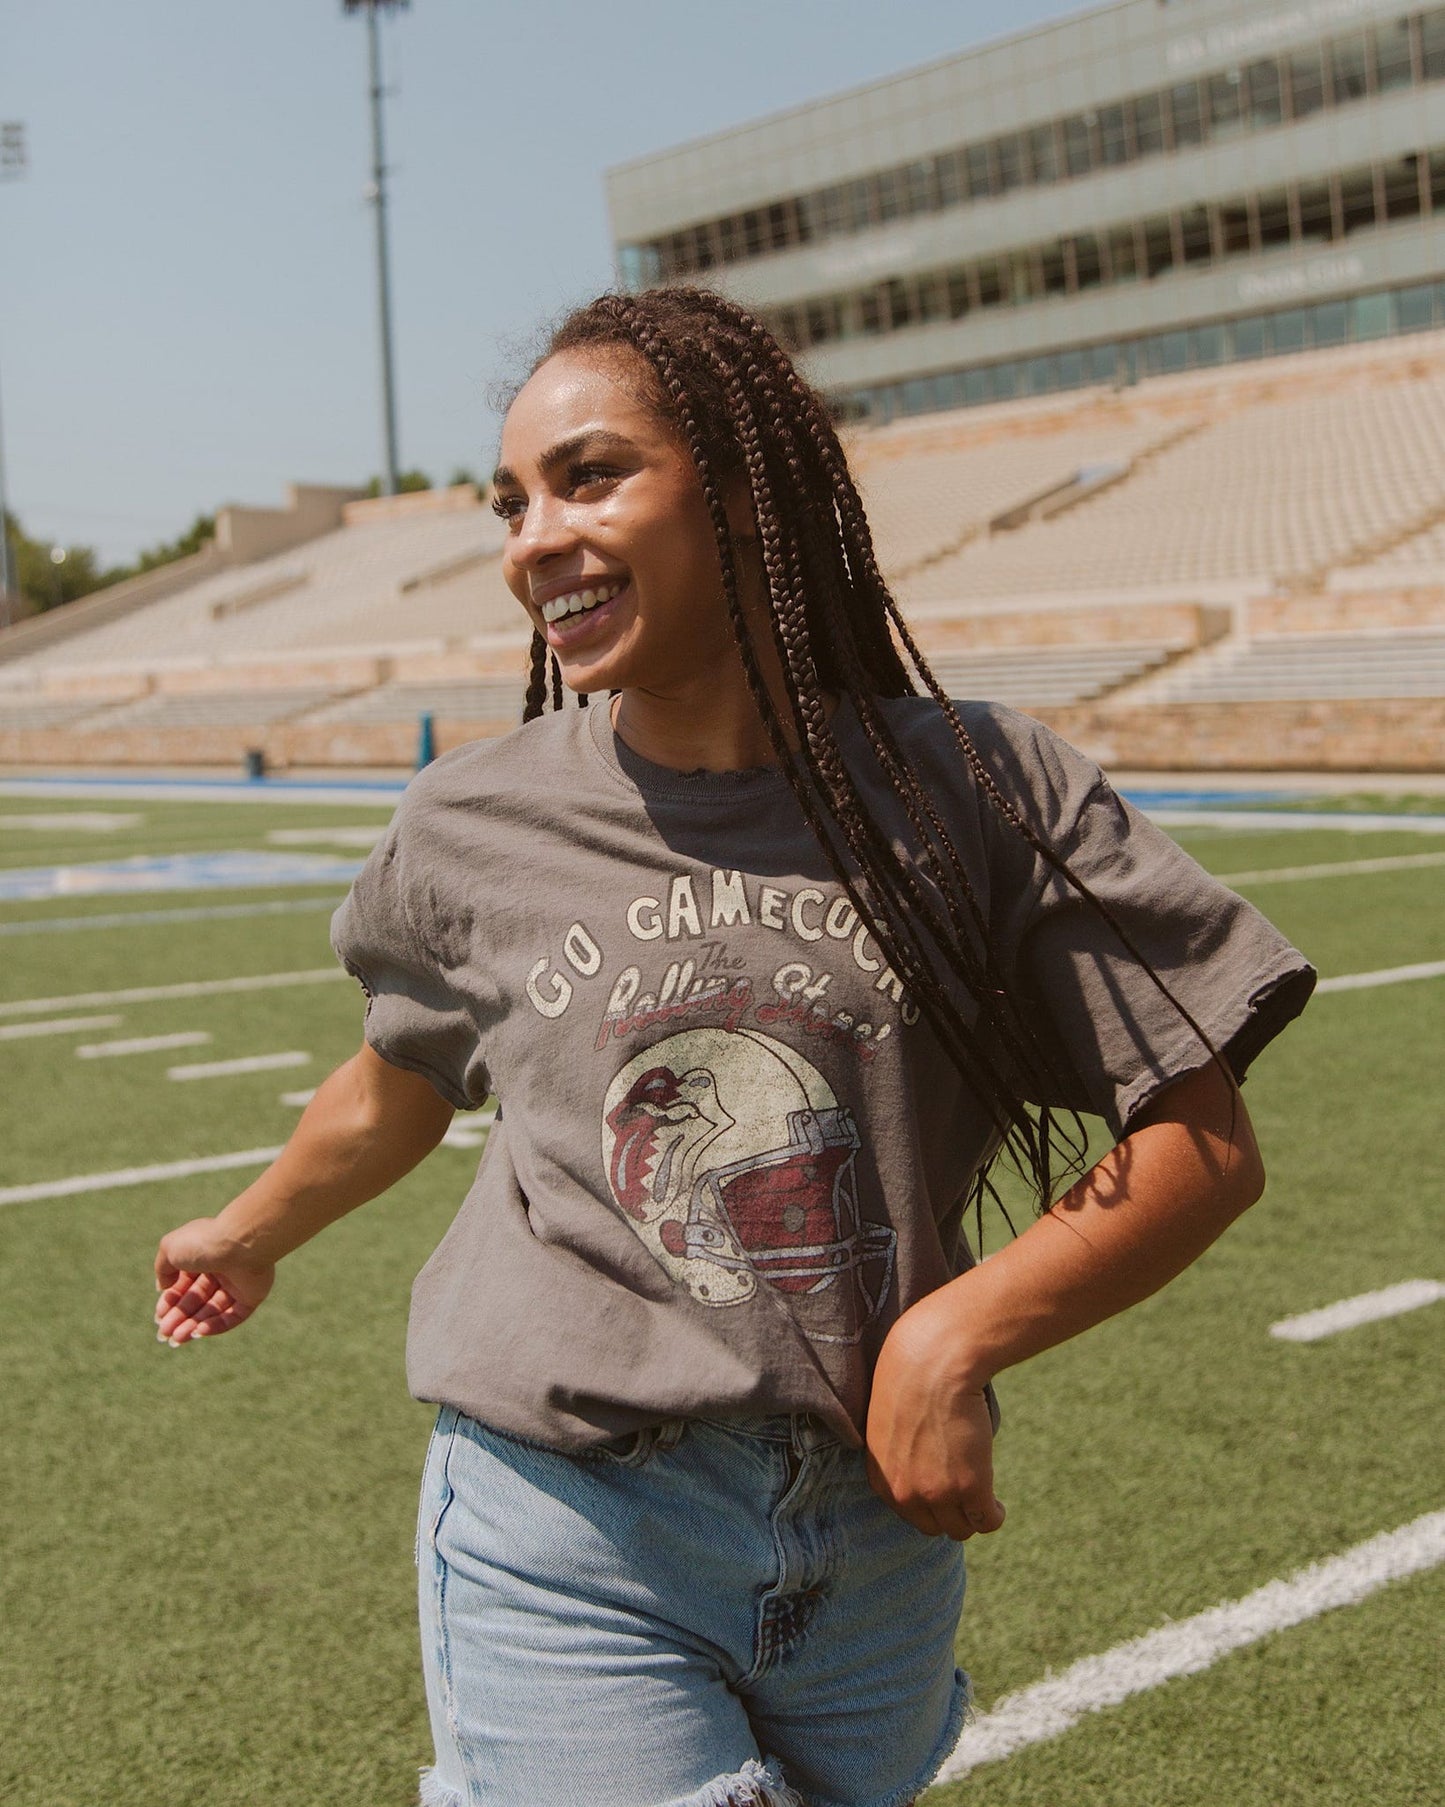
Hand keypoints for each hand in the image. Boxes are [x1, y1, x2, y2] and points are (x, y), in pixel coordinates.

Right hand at [154, 1218, 274, 1345]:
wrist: (240, 1243)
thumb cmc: (202, 1243)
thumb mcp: (170, 1249)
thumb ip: (163, 1268)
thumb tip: (163, 1287)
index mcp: (203, 1255)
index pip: (184, 1284)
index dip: (170, 1301)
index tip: (159, 1316)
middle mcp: (221, 1269)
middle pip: (197, 1299)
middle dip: (179, 1317)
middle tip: (164, 1334)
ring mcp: (238, 1283)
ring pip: (213, 1310)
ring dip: (193, 1325)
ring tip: (177, 1338)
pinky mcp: (252, 1296)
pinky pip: (234, 1316)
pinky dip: (216, 1326)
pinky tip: (199, 1332)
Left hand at [864, 1303, 1005, 1541]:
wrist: (934, 1358)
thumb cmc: (912, 1374)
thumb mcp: (889, 1420)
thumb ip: (898, 1451)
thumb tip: (919, 1460)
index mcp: (881, 1477)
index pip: (908, 1512)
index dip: (928, 1504)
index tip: (943, 1491)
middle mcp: (905, 1493)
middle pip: (935, 1526)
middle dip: (950, 1512)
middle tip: (965, 1492)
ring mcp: (937, 1493)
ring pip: (962, 1528)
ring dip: (972, 1515)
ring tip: (982, 1497)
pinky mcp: (970, 1487)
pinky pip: (987, 1521)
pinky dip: (994, 1515)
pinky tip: (997, 1502)